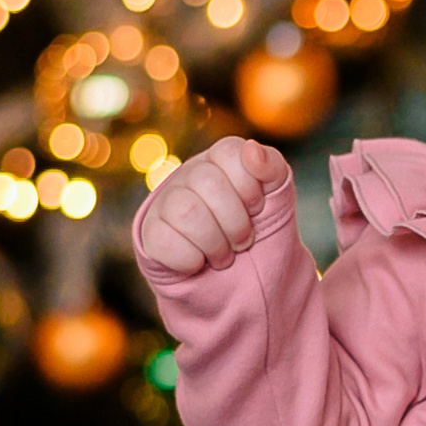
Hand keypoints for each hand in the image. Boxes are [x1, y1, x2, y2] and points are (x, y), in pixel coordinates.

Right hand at [142, 136, 290, 274]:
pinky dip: (192, 259)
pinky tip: (200, 262)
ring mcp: (165, 202)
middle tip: (244, 242)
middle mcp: (188, 175)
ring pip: (186, 211)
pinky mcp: (150, 233)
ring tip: (224, 257)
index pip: (229, 151)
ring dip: (216, 244)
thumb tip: (252, 148)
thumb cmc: (256, 230)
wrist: (240, 276)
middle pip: (208, 182)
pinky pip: (165, 241)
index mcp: (218, 161)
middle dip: (236, 222)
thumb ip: (272, 168)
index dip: (250, 185)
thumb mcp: (276, 198)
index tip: (257, 208)